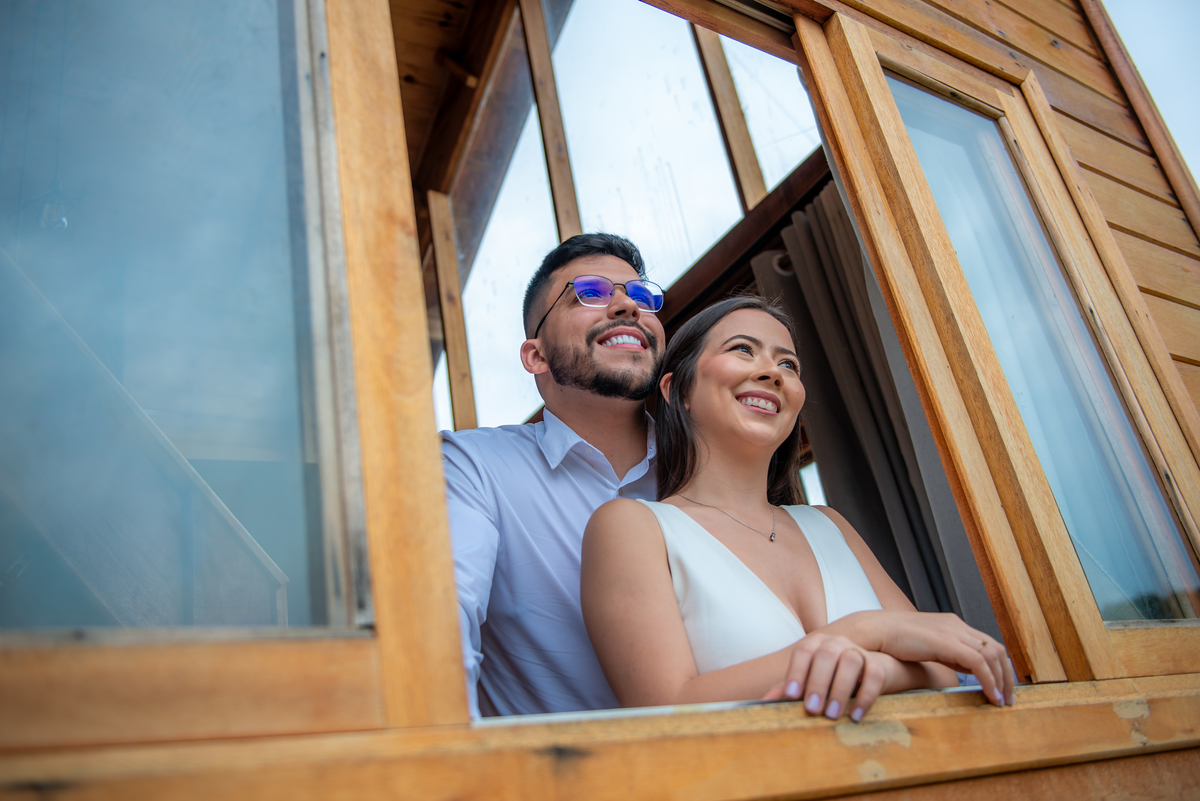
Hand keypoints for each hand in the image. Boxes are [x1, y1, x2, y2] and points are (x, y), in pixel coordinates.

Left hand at [760, 633, 887, 721]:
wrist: (867, 671)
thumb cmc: (831, 678)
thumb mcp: (810, 682)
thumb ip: (789, 689)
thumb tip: (764, 701)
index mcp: (816, 644)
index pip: (803, 652)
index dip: (796, 671)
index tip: (791, 695)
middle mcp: (836, 643)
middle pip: (826, 655)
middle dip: (818, 683)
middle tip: (813, 710)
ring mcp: (858, 651)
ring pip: (851, 661)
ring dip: (840, 689)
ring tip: (832, 714)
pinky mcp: (878, 664)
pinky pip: (874, 675)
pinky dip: (866, 696)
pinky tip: (856, 715)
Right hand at [830, 610, 1014, 707]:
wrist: (875, 630)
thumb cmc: (894, 641)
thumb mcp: (927, 646)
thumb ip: (946, 653)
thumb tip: (961, 671)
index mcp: (954, 625)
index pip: (989, 645)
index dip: (1000, 668)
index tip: (1002, 688)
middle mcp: (958, 626)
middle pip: (997, 650)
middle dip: (1007, 676)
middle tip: (1007, 699)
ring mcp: (954, 632)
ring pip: (993, 656)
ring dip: (1001, 681)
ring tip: (1000, 702)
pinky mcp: (947, 642)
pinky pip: (979, 663)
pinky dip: (989, 680)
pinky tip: (990, 696)